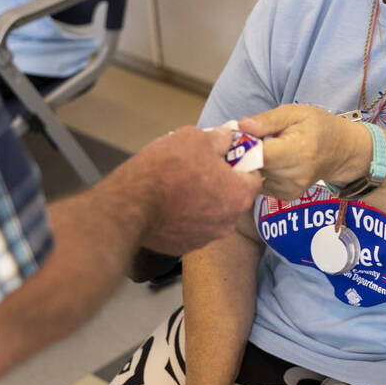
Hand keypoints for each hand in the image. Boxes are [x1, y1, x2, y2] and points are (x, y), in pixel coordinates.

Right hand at [122, 126, 261, 255]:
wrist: (130, 204)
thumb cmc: (165, 170)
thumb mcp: (196, 138)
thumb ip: (220, 139)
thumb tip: (227, 137)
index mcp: (238, 194)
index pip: (254, 177)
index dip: (240, 163)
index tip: (225, 156)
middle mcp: (228, 221)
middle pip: (233, 196)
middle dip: (220, 182)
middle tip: (198, 167)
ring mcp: (206, 237)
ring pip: (212, 213)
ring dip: (203, 200)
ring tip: (179, 185)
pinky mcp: (185, 247)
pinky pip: (193, 227)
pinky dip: (186, 216)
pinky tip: (169, 202)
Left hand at [239, 105, 370, 200]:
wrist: (341, 151)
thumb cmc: (318, 127)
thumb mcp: (296, 112)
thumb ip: (268, 120)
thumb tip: (242, 126)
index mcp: (298, 150)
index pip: (259, 155)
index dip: (242, 146)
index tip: (236, 135)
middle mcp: (294, 175)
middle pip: (253, 168)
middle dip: (243, 154)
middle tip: (246, 139)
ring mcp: (290, 189)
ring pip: (254, 177)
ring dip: (251, 164)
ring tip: (261, 148)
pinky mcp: (286, 196)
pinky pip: (260, 184)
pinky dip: (259, 172)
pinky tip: (268, 161)